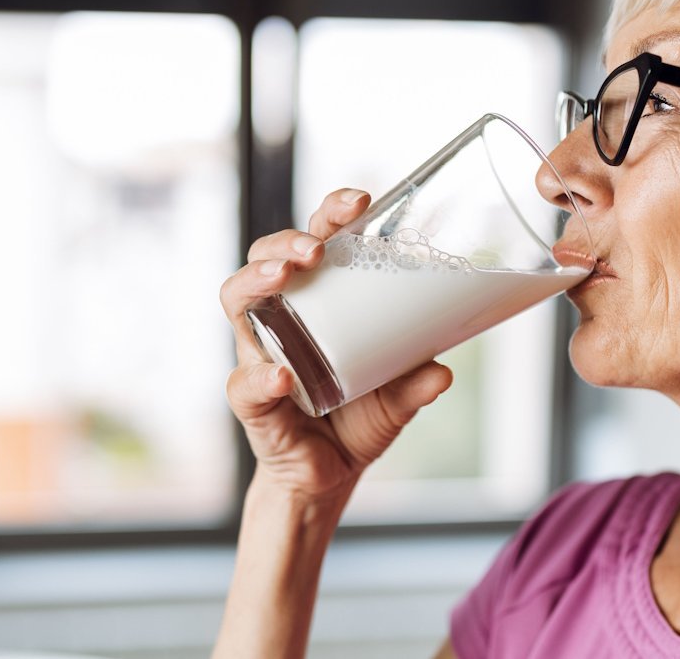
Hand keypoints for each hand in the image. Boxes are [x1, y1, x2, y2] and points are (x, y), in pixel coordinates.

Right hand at [218, 188, 454, 499]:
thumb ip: (415, 384)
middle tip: (316, 248)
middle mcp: (279, 318)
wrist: (328, 479)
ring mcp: (258, 354)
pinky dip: (262, 377)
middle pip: (264, 257)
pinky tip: (282, 375)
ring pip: (236, 300)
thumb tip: (442, 371)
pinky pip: (244, 382)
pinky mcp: (251, 400)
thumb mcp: (397, 399)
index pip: (312, 242)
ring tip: (285, 276)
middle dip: (286, 241)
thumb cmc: (357, 421)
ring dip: (257, 279)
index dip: (330, 214)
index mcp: (315, 303)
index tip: (361, 201)